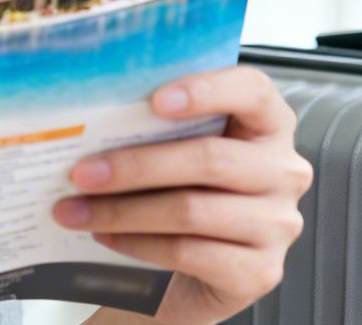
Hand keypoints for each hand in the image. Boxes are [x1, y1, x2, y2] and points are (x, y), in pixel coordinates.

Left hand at [53, 66, 311, 324]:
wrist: (207, 267)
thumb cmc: (194, 191)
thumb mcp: (187, 149)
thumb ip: (165, 126)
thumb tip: (92, 118)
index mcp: (270, 125)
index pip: (253, 90)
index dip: (207, 90)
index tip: (154, 100)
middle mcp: (285, 172)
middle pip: (209, 159)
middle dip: (135, 165)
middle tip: (81, 172)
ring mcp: (277, 225)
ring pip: (190, 210)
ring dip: (122, 211)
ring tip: (76, 210)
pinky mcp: (260, 271)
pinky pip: (187, 252)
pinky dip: (136, 244)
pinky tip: (105, 237)